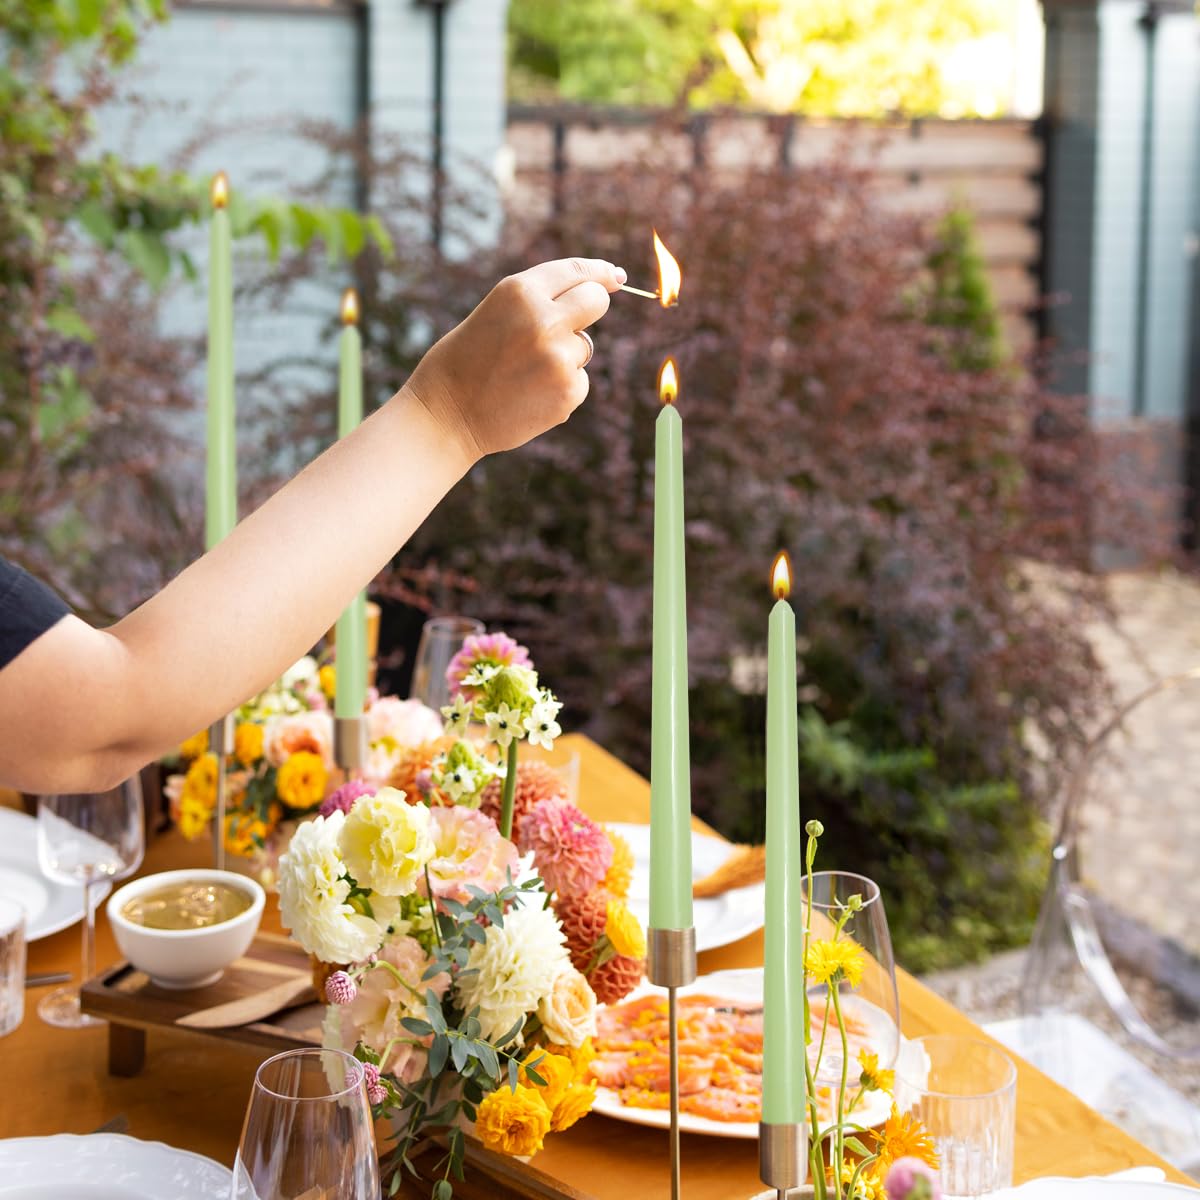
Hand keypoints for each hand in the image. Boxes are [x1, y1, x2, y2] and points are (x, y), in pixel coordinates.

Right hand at [406, 257, 625, 460]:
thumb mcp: (496, 312)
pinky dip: (561, 388)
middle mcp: (544, 319)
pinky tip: (528, 395)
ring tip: (523, 373)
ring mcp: (559, 357)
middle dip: (593, 306)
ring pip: (584, 347)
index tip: (615, 277)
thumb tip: (596, 293)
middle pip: (596, 300)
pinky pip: (579, 381)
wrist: (446, 415)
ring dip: (565, 356)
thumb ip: (538, 302)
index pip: (577, 271)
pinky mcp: (568, 391)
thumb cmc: (464, 361)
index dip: (601, 273)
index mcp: (520, 291)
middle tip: (575, 321)